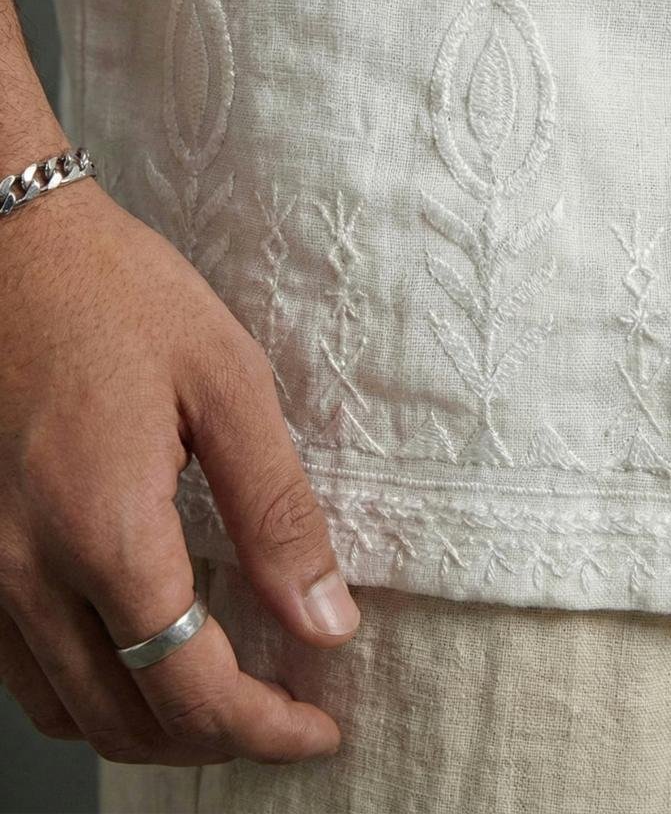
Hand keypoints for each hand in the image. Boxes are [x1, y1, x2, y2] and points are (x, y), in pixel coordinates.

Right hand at [0, 175, 358, 764]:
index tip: (319, 729)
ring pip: (67, 709)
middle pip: (126, 721)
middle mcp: (29, 568)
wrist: (13, 245)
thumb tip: (324, 618)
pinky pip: (23, 667)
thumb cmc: (120, 295)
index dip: (264, 729)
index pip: (190, 687)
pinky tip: (140, 654)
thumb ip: (277, 510)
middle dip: (216, 742)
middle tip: (284, 716)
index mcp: (104, 527)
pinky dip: (91, 690)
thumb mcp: (227, 383)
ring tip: (221, 700)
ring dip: (150, 727)